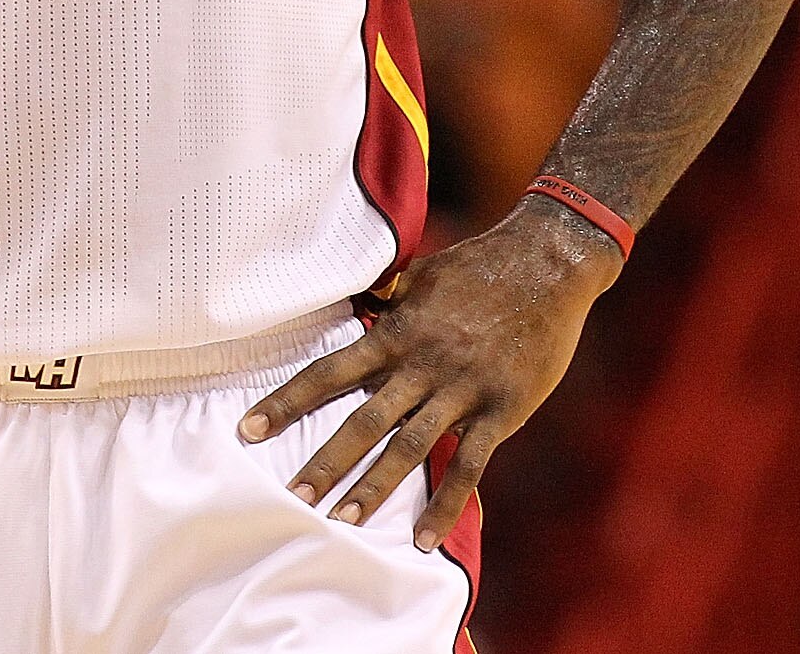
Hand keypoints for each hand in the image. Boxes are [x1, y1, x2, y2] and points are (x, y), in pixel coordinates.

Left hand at [238, 193, 620, 551]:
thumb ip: (391, 300)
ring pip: (410, 447)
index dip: (287, 401)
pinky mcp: (501, 409)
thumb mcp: (425, 275)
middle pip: (364, 420)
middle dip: (326, 460)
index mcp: (398, 331)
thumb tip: (361, 305)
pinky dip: (446, 505)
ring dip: (374, 486)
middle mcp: (423, 364)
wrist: (551, 261)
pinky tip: (423, 539)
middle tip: (292, 496)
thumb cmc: (483, 264)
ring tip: (342, 522)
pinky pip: (470, 465)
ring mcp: (463, 389)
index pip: (330, 372)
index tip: (248, 429)